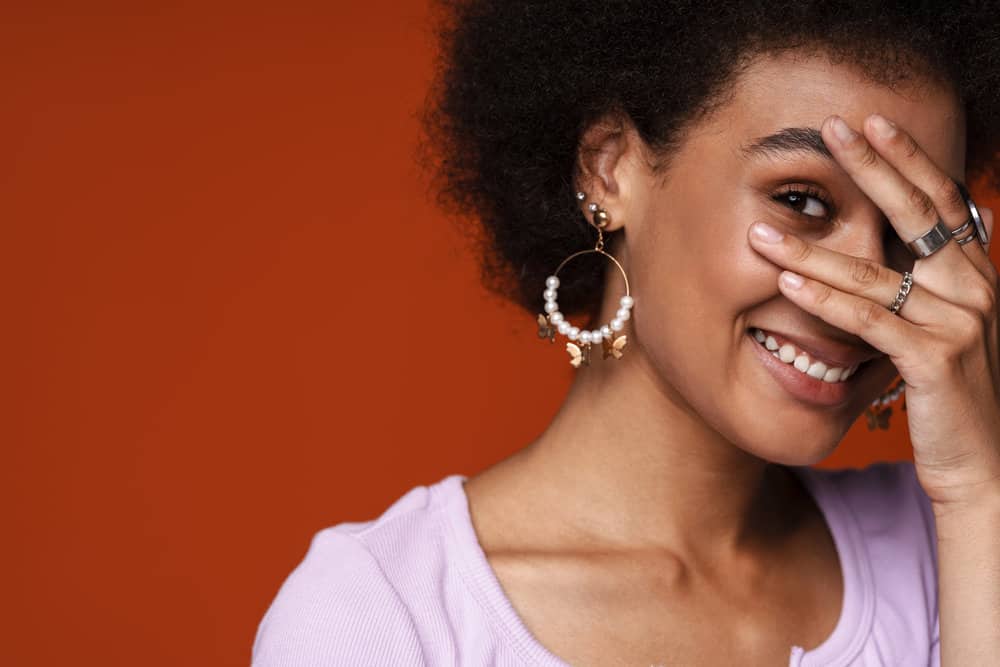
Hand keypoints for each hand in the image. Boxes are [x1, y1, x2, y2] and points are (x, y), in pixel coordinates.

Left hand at [747, 112, 999, 507]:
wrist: (985, 467)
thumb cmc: (954, 397)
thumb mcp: (945, 331)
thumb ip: (923, 288)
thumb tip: (895, 249)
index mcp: (975, 275)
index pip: (941, 200)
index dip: (907, 157)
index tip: (869, 122)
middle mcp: (975, 289)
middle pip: (917, 213)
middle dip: (872, 166)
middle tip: (831, 128)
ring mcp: (960, 323)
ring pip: (875, 273)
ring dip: (813, 249)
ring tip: (763, 231)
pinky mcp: (936, 360)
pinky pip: (870, 322)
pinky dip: (826, 301)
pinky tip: (787, 284)